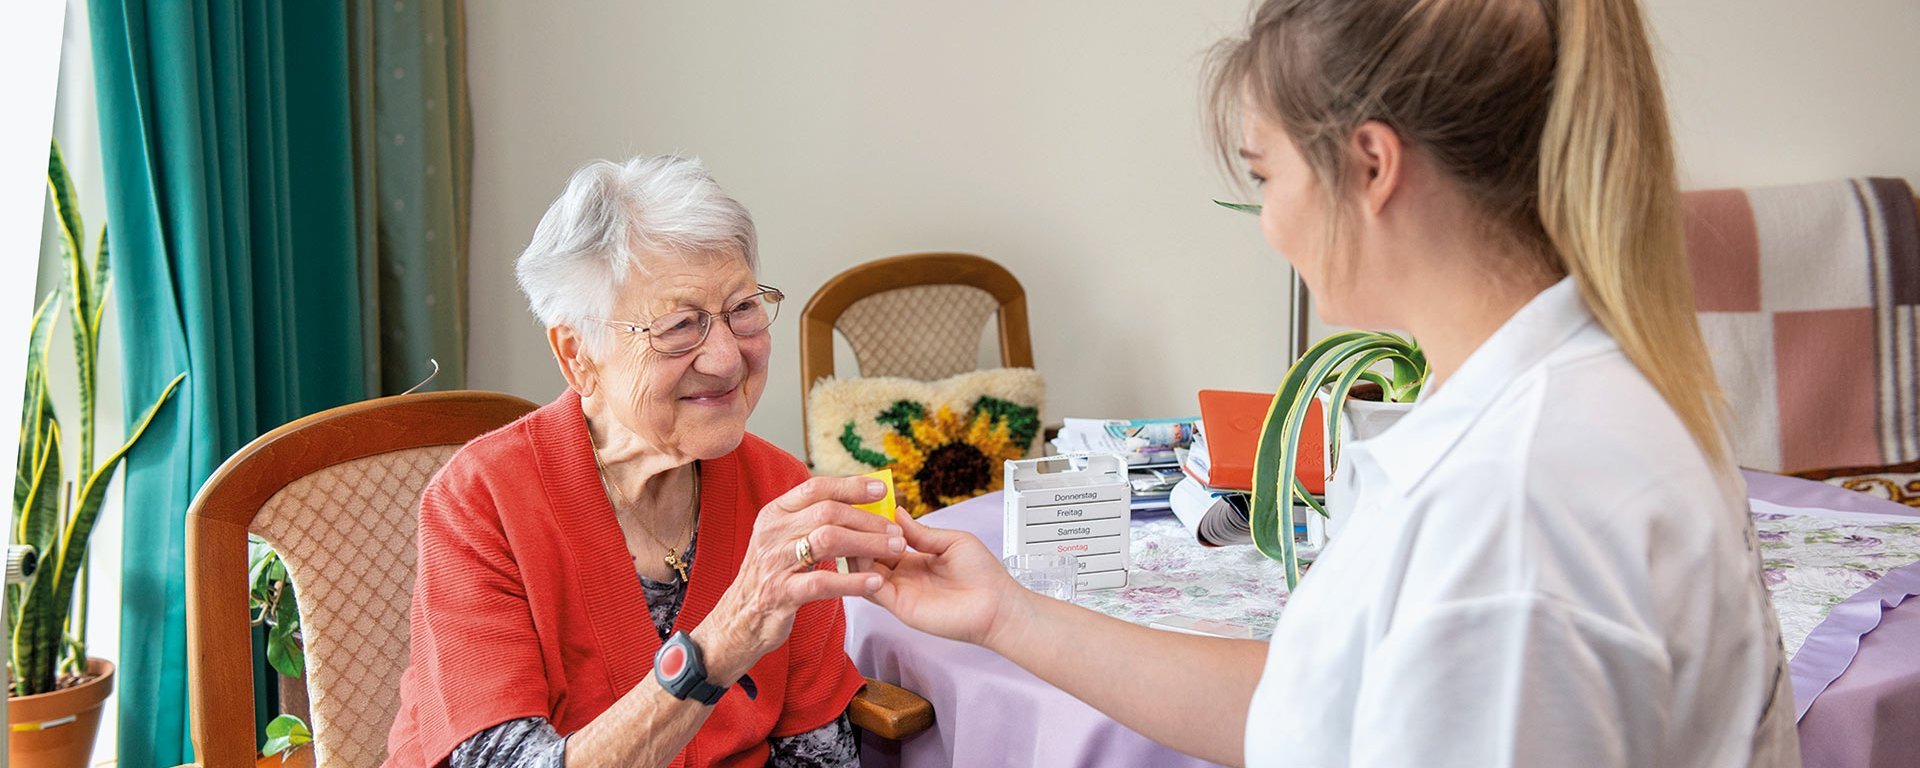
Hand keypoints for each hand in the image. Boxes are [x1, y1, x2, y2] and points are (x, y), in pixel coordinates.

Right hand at [694, 476, 904, 683]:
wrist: (739, 618)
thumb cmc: (772, 575)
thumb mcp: (782, 539)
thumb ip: (810, 519)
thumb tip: (855, 499)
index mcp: (774, 514)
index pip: (815, 488)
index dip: (850, 486)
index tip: (881, 489)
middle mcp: (772, 533)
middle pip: (827, 513)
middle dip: (867, 520)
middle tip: (897, 530)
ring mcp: (775, 562)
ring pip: (828, 540)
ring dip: (867, 544)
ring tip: (895, 550)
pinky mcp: (781, 593)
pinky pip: (822, 582)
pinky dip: (852, 581)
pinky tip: (875, 582)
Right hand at [866, 512, 1032, 648]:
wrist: (997, 605)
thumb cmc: (983, 574)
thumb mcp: (952, 541)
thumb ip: (921, 532)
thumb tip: (897, 512)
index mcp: (914, 558)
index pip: (881, 540)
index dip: (869, 526)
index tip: (859, 508)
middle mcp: (903, 575)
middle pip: (867, 556)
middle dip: (856, 537)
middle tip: (848, 520)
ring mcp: (899, 591)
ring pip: (863, 572)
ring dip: (855, 554)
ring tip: (852, 535)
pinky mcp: (900, 607)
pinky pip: (872, 590)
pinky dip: (863, 575)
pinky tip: (863, 559)